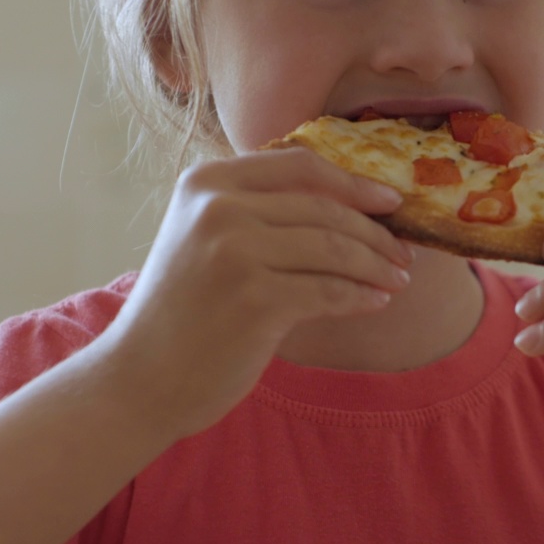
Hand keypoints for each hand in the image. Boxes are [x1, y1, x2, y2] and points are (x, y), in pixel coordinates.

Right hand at [99, 147, 413, 438]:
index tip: (390, 201)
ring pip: (335, 249)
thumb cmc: (184, 312)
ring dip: (376, 266)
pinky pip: (330, 291)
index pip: (300, 165)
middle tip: (403, 253)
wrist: (140, 379)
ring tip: (397, 279)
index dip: (353, 181)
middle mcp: (219, 208)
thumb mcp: (205, 239)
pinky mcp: (256, 299)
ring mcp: (236, 252)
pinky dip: (361, 297)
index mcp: (206, 182)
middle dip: (375, 233)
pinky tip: (376, 302)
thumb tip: (351, 204)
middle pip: (325, 208)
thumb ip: (257, 212)